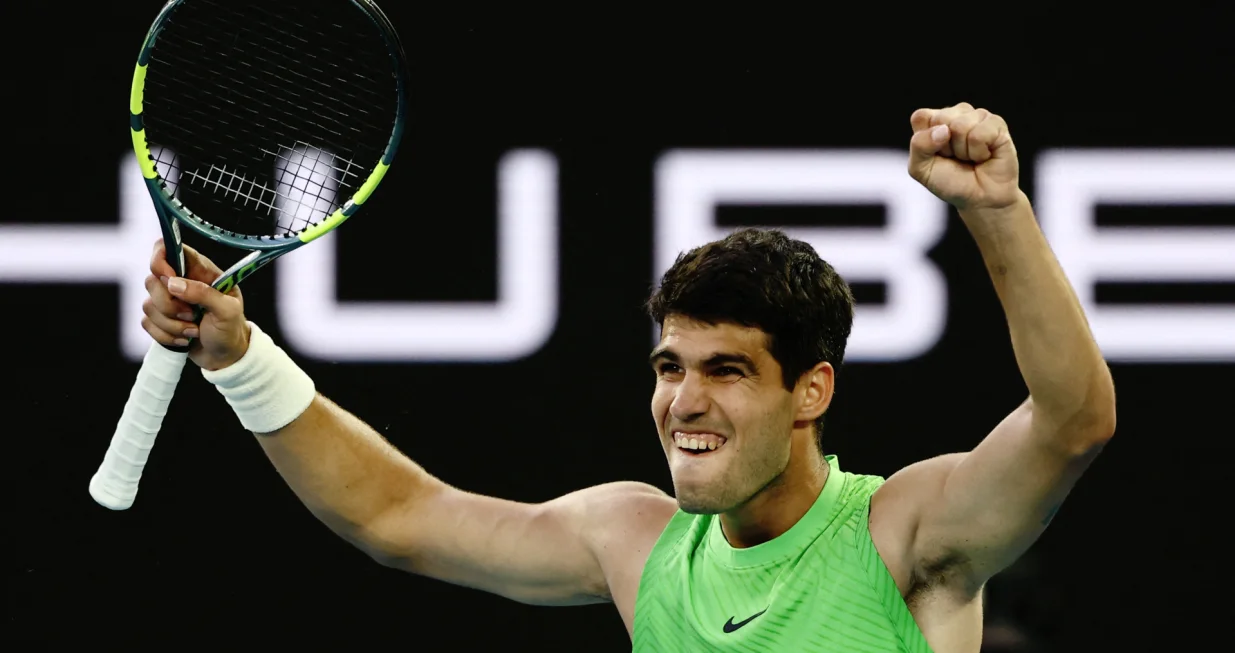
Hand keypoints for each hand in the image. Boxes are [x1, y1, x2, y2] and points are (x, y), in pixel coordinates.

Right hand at [142, 239, 249, 370]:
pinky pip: (146, 323)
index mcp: (199, 271)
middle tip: (192, 315)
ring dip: (172, 324)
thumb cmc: (232, 329)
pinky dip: (166, 335)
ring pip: (148, 305)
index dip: (160, 260)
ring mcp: (168, 300)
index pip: (167, 248)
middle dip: (169, 305)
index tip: (169, 280)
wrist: (226, 356)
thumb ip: (203, 293)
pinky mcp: (160, 319)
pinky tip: (185, 338)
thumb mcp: (228, 310)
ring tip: (194, 330)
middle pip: (152, 280)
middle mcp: (180, 281)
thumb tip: (173, 283)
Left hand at [907, 102, 1020, 211]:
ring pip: (960, 126)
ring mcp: (977, 116)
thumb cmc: (950, 182)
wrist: (980, 199)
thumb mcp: (921, 169)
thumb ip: (919, 145)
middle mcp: (956, 114)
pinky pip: (980, 133)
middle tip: (956, 158)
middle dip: (946, 147)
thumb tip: (944, 129)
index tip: (936, 155)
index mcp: (934, 121)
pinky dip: (979, 152)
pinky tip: (984, 156)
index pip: (921, 116)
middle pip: (941, 119)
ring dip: (964, 151)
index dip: (926, 140)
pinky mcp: (996, 124)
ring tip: (971, 158)